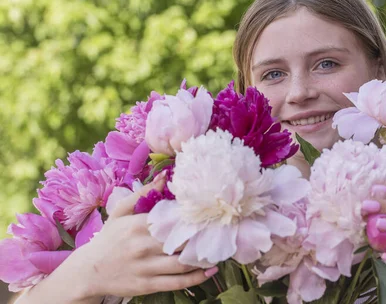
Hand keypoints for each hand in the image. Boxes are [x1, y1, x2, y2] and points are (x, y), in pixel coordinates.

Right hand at [59, 174, 217, 299]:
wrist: (87, 272)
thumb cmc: (109, 238)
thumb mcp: (120, 212)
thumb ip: (142, 193)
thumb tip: (164, 176)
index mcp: (137, 226)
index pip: (172, 219)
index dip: (193, 216)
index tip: (211, 211)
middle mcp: (142, 247)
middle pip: (180, 241)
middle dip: (202, 236)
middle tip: (222, 229)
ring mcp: (145, 268)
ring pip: (182, 263)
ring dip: (203, 257)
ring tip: (219, 249)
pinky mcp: (147, 285)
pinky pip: (177, 282)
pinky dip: (196, 278)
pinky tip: (210, 271)